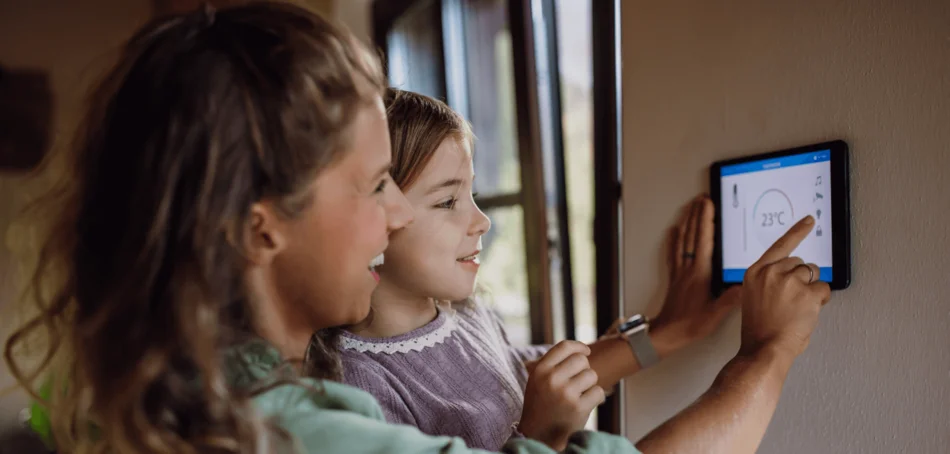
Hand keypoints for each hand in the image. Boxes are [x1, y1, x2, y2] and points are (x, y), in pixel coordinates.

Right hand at [518, 340, 604, 449]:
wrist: (538, 435)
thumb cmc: (541, 405)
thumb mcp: (537, 380)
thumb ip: (553, 364)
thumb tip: (580, 349)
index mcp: (540, 370)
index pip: (564, 347)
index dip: (578, 346)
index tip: (586, 351)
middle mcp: (551, 379)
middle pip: (581, 360)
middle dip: (583, 370)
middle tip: (577, 382)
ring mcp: (565, 393)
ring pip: (592, 375)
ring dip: (589, 385)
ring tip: (578, 395)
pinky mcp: (578, 408)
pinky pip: (598, 392)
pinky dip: (595, 398)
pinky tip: (584, 404)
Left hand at [650, 195, 740, 353]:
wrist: (667, 333)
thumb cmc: (690, 325)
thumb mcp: (716, 314)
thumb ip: (731, 299)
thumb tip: (746, 283)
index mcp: (700, 273)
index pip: (703, 240)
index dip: (706, 220)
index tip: (708, 204)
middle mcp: (688, 268)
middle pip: (692, 235)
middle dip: (697, 214)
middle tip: (701, 198)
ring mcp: (679, 272)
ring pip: (681, 240)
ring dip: (686, 222)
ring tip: (689, 207)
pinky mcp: (674, 278)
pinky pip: (673, 253)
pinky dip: (673, 240)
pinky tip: (673, 231)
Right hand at [740, 216, 831, 359]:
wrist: (764, 349)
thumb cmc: (760, 331)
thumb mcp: (755, 299)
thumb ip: (770, 282)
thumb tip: (795, 276)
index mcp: (755, 273)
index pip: (780, 245)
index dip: (797, 232)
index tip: (809, 220)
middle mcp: (770, 272)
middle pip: (800, 263)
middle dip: (802, 279)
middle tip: (793, 301)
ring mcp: (789, 281)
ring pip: (813, 275)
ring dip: (811, 290)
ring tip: (797, 310)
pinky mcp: (806, 292)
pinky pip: (823, 290)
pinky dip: (820, 301)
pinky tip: (806, 313)